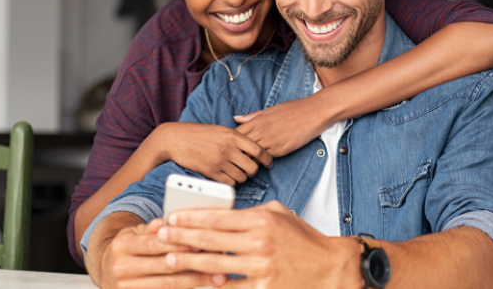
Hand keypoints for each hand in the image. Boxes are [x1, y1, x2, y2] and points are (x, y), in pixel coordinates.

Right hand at [99, 218, 226, 288]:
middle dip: (193, 262)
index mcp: (123, 245)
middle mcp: (121, 268)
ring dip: (195, 281)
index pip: (154, 243)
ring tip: (217, 277)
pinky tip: (201, 286)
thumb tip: (167, 220)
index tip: (201, 242)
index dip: (179, 243)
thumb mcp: (135, 232)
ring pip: (167, 285)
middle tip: (217, 260)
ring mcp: (126, 287)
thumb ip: (152, 227)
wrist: (105, 270)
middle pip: (164, 266)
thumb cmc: (128, 247)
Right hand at [147, 122, 272, 185]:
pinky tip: (227, 177)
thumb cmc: (199, 133)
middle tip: (248, 169)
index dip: (267, 158)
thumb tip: (253, 149)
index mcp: (233, 136)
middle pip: (253, 167)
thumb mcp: (221, 130)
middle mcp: (228, 149)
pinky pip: (229, 183)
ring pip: (242, 177)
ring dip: (242, 177)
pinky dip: (231, 182)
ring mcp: (220, 161)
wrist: (177, 139)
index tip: (268, 163)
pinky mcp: (211, 172)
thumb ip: (237, 138)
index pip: (259, 150)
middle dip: (253, 170)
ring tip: (236, 172)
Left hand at [157, 201, 363, 288]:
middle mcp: (260, 242)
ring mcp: (262, 268)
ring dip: (189, 262)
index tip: (172, 217)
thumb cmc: (304, 239)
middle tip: (161, 236)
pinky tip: (197, 282)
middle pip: (211, 240)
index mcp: (262, 219)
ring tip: (171, 258)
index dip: (192, 217)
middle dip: (182, 237)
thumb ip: (250, 212)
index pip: (218, 217)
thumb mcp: (279, 214)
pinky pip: (231, 288)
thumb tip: (221, 214)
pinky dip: (213, 285)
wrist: (331, 268)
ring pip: (215, 265)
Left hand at [234, 95, 334, 157]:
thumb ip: (252, 116)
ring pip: (251, 155)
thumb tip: (236, 119)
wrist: (313, 112)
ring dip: (248, 160)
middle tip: (236, 159)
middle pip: (240, 146)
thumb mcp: (270, 110)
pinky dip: (261, 162)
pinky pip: (265, 159)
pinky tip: (262, 163)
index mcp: (257, 120)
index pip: (236, 134)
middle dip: (237, 153)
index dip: (232, 142)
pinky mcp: (280, 149)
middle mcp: (261, 131)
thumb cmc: (293, 109)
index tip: (233, 147)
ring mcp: (270, 141)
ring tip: (247, 164)